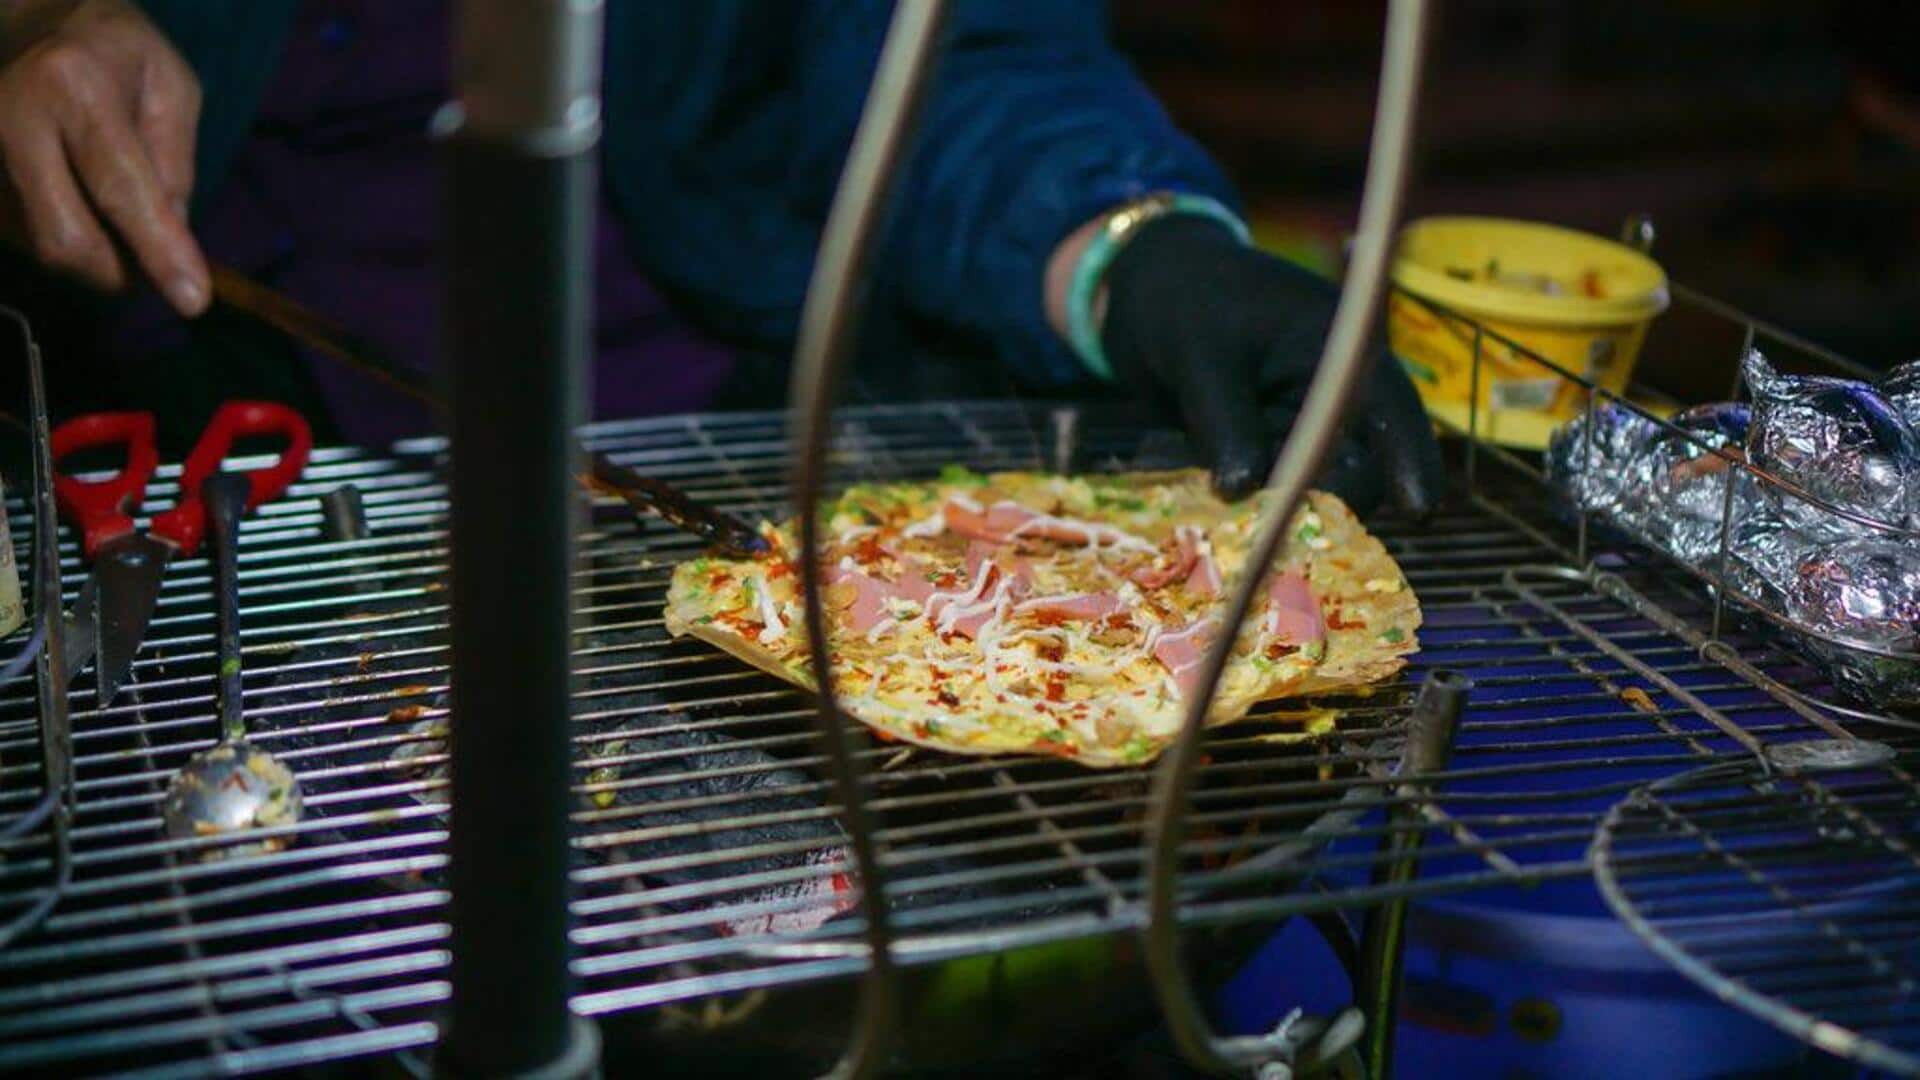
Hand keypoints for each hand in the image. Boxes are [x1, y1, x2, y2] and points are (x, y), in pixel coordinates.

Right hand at [0, 0, 207, 313]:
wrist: (38, 25)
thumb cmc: (121, 56)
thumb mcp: (173, 90)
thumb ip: (175, 163)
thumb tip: (171, 237)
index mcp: (74, 87)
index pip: (120, 188)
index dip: (158, 250)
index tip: (192, 300)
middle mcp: (13, 117)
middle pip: (66, 236)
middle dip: (120, 272)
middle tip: (156, 268)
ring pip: (42, 246)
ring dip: (96, 259)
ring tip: (120, 221)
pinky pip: (24, 236)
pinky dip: (67, 239)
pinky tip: (83, 206)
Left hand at [1101, 214, 1443, 515]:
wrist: (1150, 293)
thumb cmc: (1185, 300)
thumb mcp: (1199, 352)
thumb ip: (1224, 418)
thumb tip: (1244, 487)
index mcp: (1343, 347)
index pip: (1392, 407)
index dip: (1412, 458)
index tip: (1419, 509)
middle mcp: (1338, 392)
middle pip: (1364, 465)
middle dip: (1331, 501)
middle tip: (1280, 529)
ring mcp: (1305, 425)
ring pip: (1319, 488)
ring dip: (1287, 511)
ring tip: (1242, 525)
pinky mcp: (1272, 451)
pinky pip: (1276, 492)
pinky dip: (1256, 507)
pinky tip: (1222, 519)